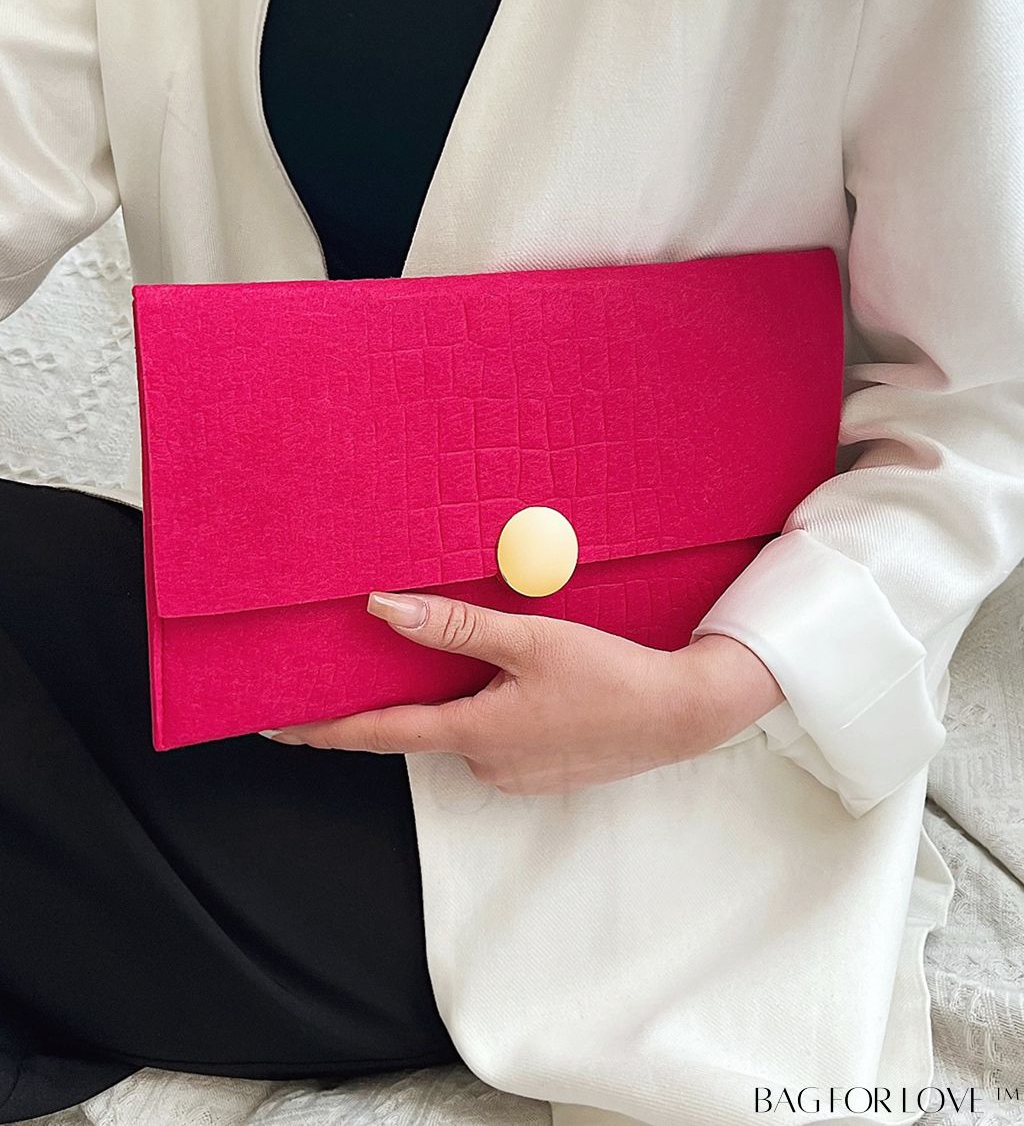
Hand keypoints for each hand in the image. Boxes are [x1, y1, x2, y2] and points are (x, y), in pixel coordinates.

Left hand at [262, 590, 784, 793]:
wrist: (681, 715)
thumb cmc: (610, 675)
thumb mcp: (529, 640)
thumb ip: (453, 627)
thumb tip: (382, 610)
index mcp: (474, 733)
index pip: (378, 733)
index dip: (321, 729)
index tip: (273, 725)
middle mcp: (485, 763)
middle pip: (420, 725)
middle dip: (395, 697)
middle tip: (374, 660)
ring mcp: (514, 773)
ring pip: (461, 727)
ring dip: (455, 696)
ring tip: (483, 656)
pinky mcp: (539, 770)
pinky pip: (493, 735)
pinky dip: (488, 708)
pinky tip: (520, 680)